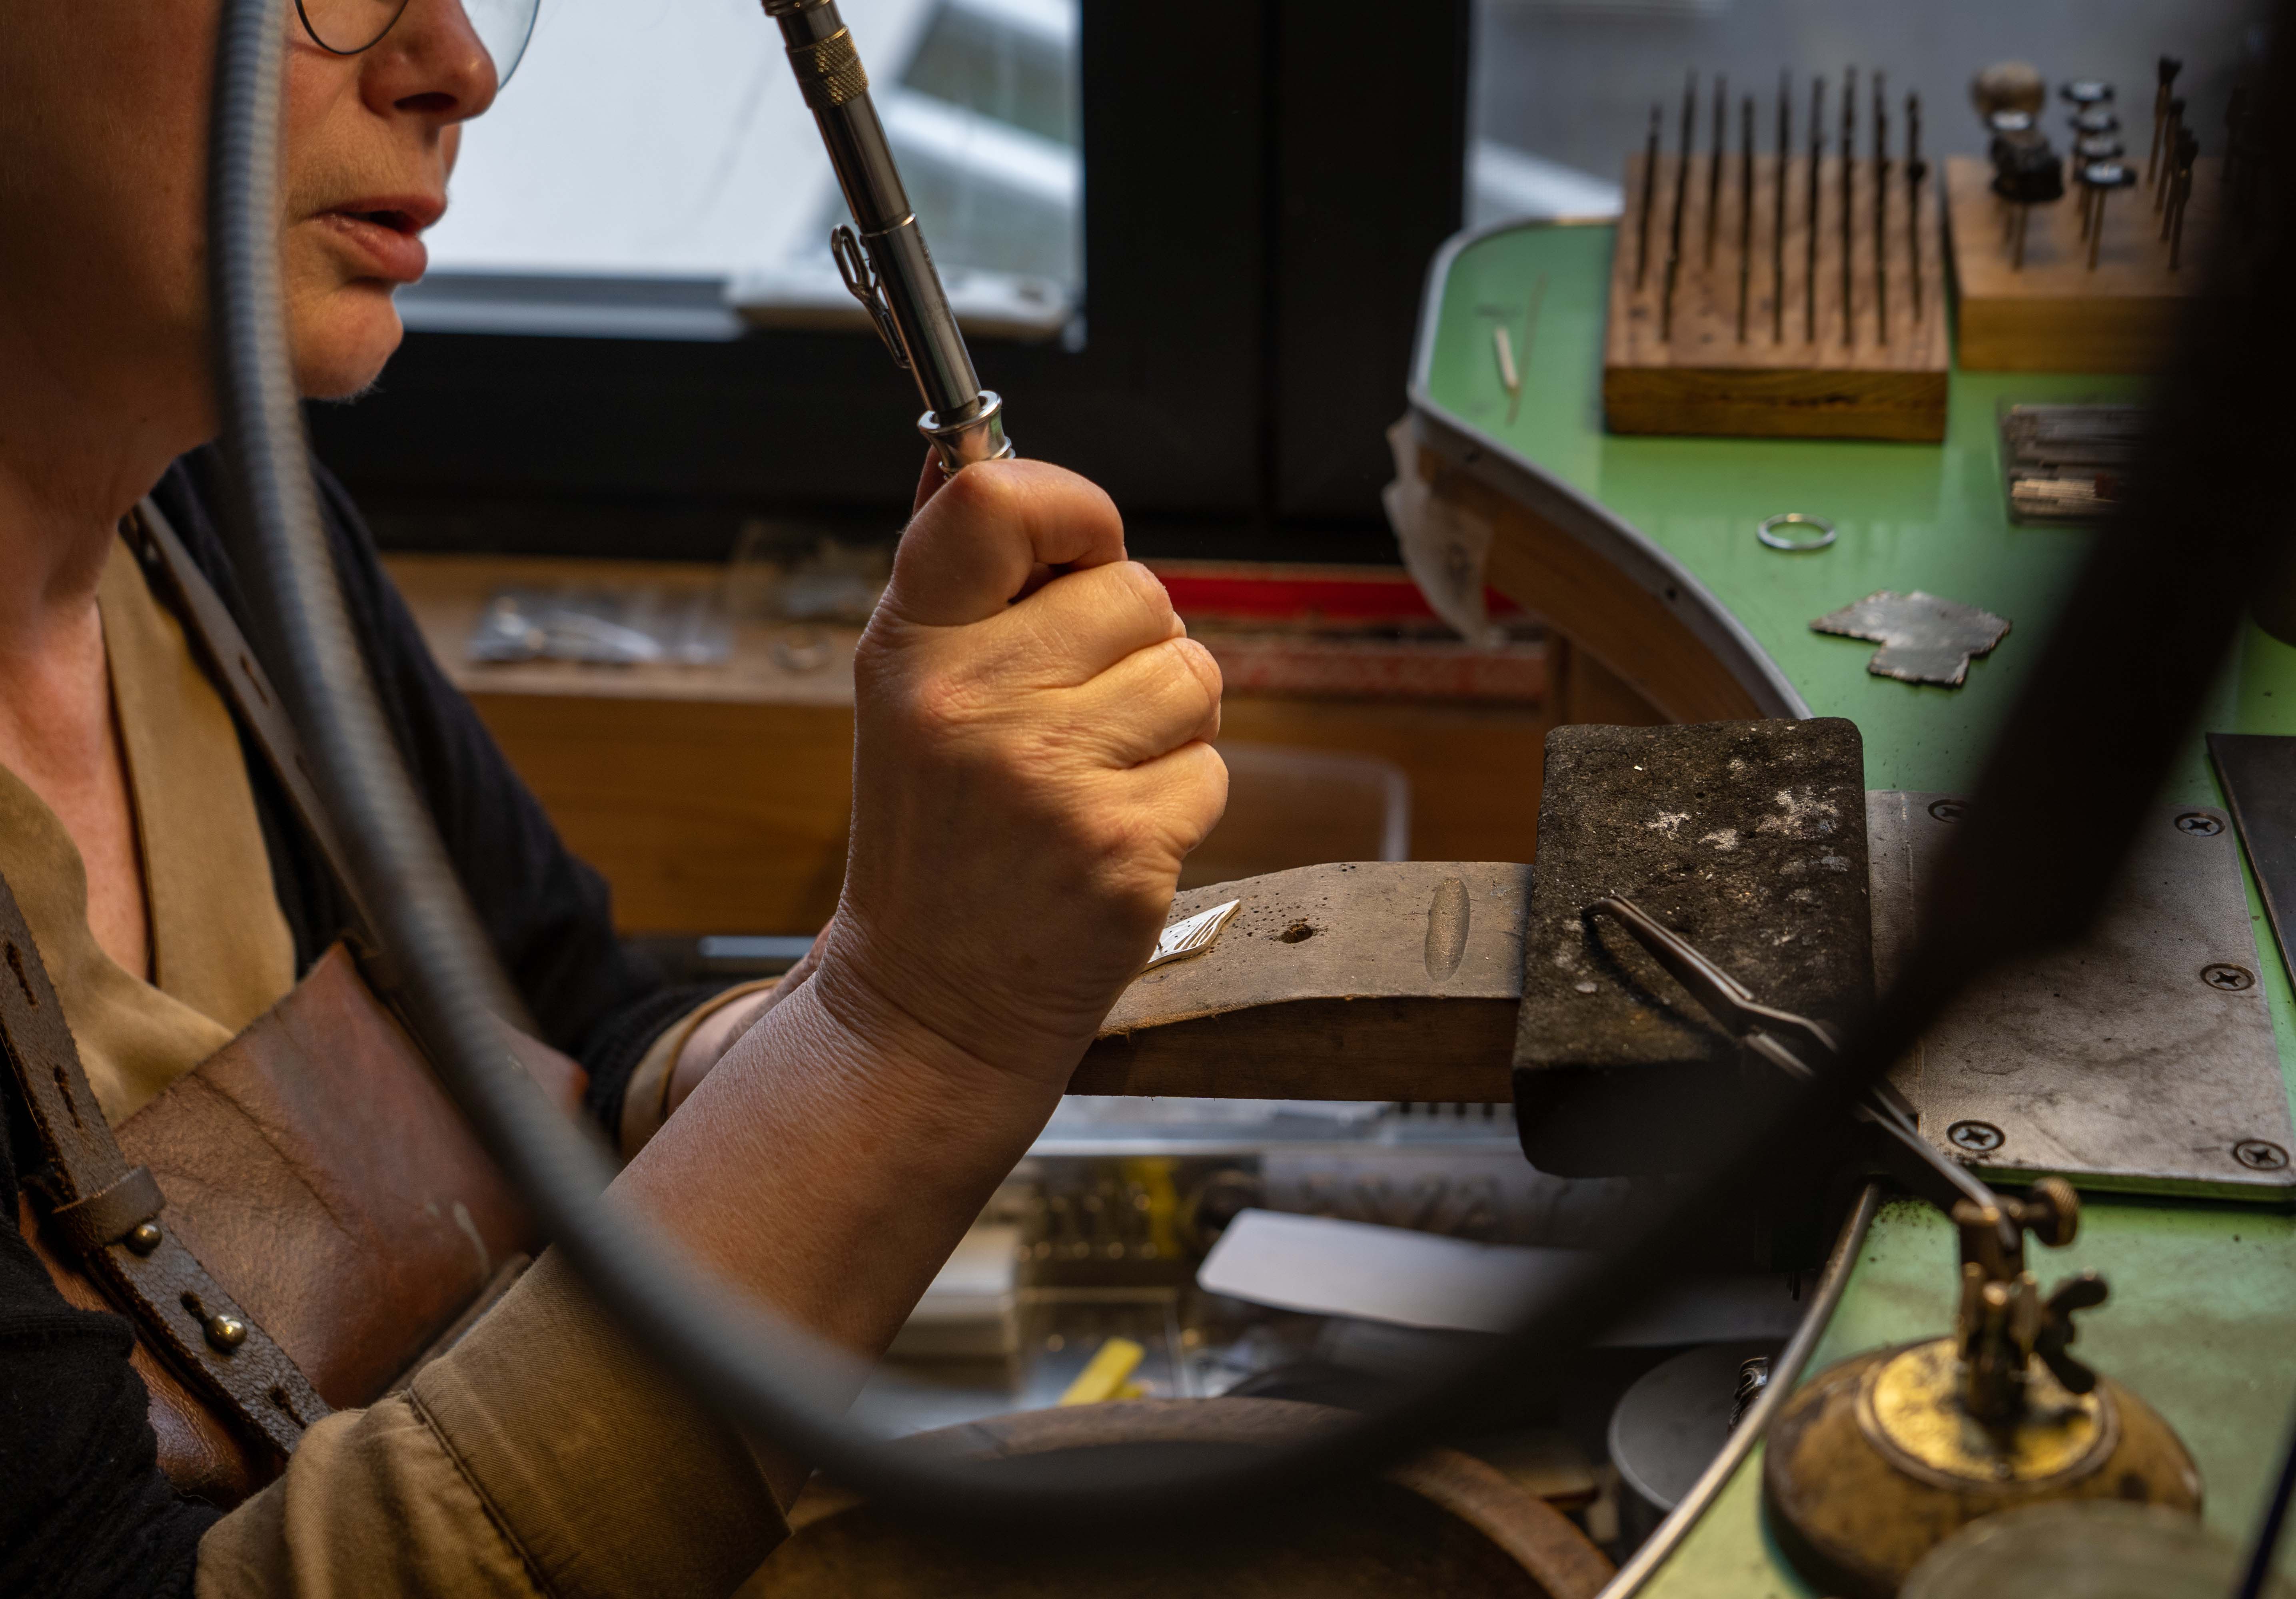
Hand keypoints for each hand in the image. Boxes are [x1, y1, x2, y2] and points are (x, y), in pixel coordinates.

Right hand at [806, 456, 1225, 1091]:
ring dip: (1167, 723)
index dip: (1073, 509)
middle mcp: (974, 703)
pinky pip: (1211, 770)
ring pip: (1191, 674)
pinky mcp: (1123, 850)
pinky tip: (1111, 837)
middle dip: (1133, 644)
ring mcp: (1051, 779)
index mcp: (911, 648)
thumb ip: (959, 581)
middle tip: (1076, 714)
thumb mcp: (907, 696)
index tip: (1083, 551)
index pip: (999, 498)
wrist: (931, 1003)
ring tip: (1094, 776)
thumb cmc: (934, 835)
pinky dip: (1178, 802)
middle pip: (1137, 590)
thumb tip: (978, 446)